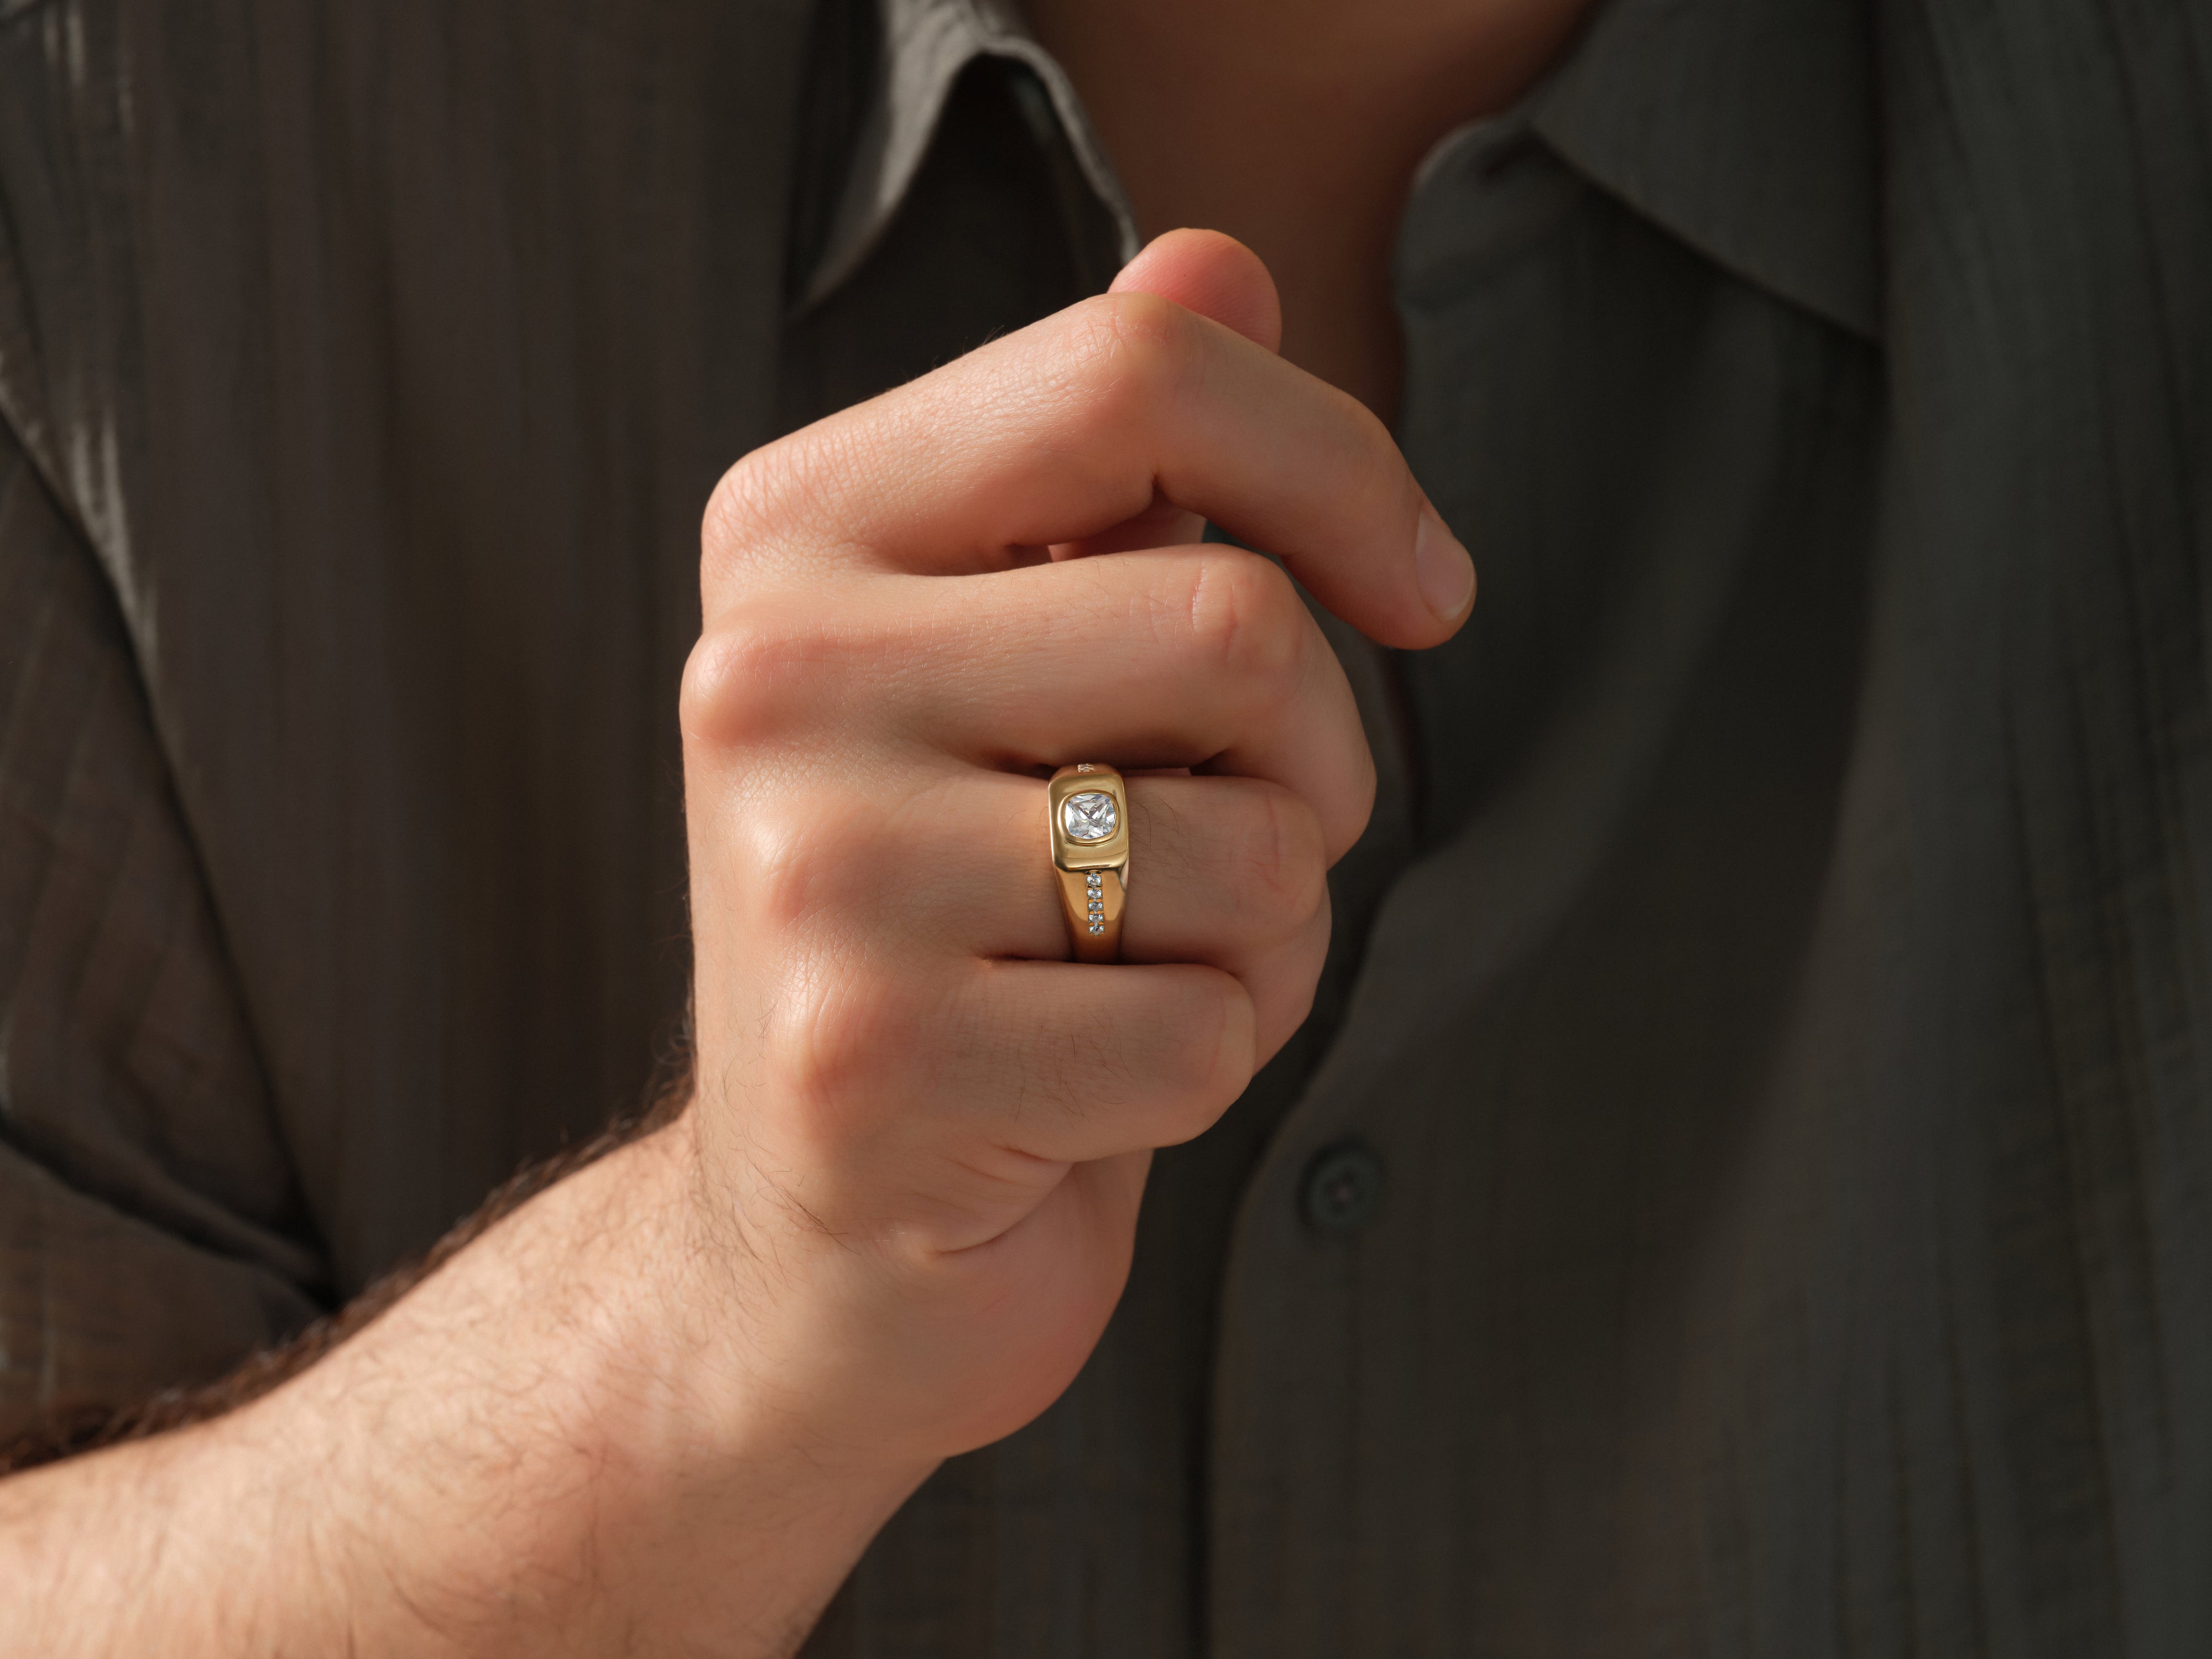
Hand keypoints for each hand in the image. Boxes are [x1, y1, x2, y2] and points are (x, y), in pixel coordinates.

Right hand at [0, 231, 1471, 1658]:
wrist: (805, 1242)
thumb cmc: (950, 921)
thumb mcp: (1006, 664)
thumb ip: (1104, 463)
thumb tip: (1223, 258)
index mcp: (797, 534)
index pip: (1129, 373)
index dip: (1338, 462)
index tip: (1424, 586)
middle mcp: (768, 679)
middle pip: (1229, 622)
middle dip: (1314, 757)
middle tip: (1245, 838)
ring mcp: (809, 876)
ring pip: (1249, 846)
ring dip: (1271, 929)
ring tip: (1137, 970)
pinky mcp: (875, 1067)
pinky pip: (1209, 1030)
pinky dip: (1220, 1063)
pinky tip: (1094, 1085)